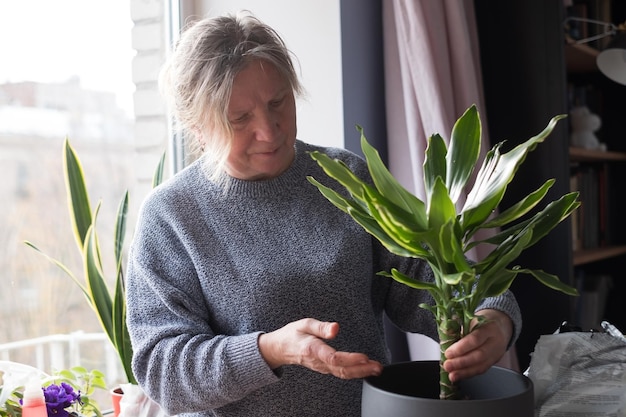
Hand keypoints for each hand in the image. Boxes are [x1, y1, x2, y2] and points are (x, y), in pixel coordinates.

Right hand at [258, 318, 382, 378]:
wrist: (280, 349)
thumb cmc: (293, 334)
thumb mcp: (304, 324)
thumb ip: (321, 326)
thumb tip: (336, 328)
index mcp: (312, 349)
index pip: (333, 358)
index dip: (349, 359)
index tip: (364, 357)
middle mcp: (318, 361)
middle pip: (342, 369)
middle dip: (362, 369)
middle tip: (378, 366)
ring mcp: (321, 367)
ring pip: (342, 373)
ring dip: (361, 372)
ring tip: (376, 369)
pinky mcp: (324, 368)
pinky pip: (341, 373)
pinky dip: (355, 373)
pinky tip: (365, 369)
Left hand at [442, 309, 512, 382]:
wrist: (499, 326)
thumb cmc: (482, 322)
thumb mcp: (471, 319)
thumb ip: (459, 328)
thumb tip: (445, 336)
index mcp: (489, 327)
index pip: (475, 339)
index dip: (461, 348)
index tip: (448, 353)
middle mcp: (495, 342)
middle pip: (479, 355)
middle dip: (461, 363)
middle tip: (448, 365)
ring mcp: (496, 353)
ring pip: (481, 365)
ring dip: (464, 372)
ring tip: (452, 375)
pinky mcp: (494, 362)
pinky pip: (482, 370)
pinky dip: (469, 374)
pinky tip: (459, 375)